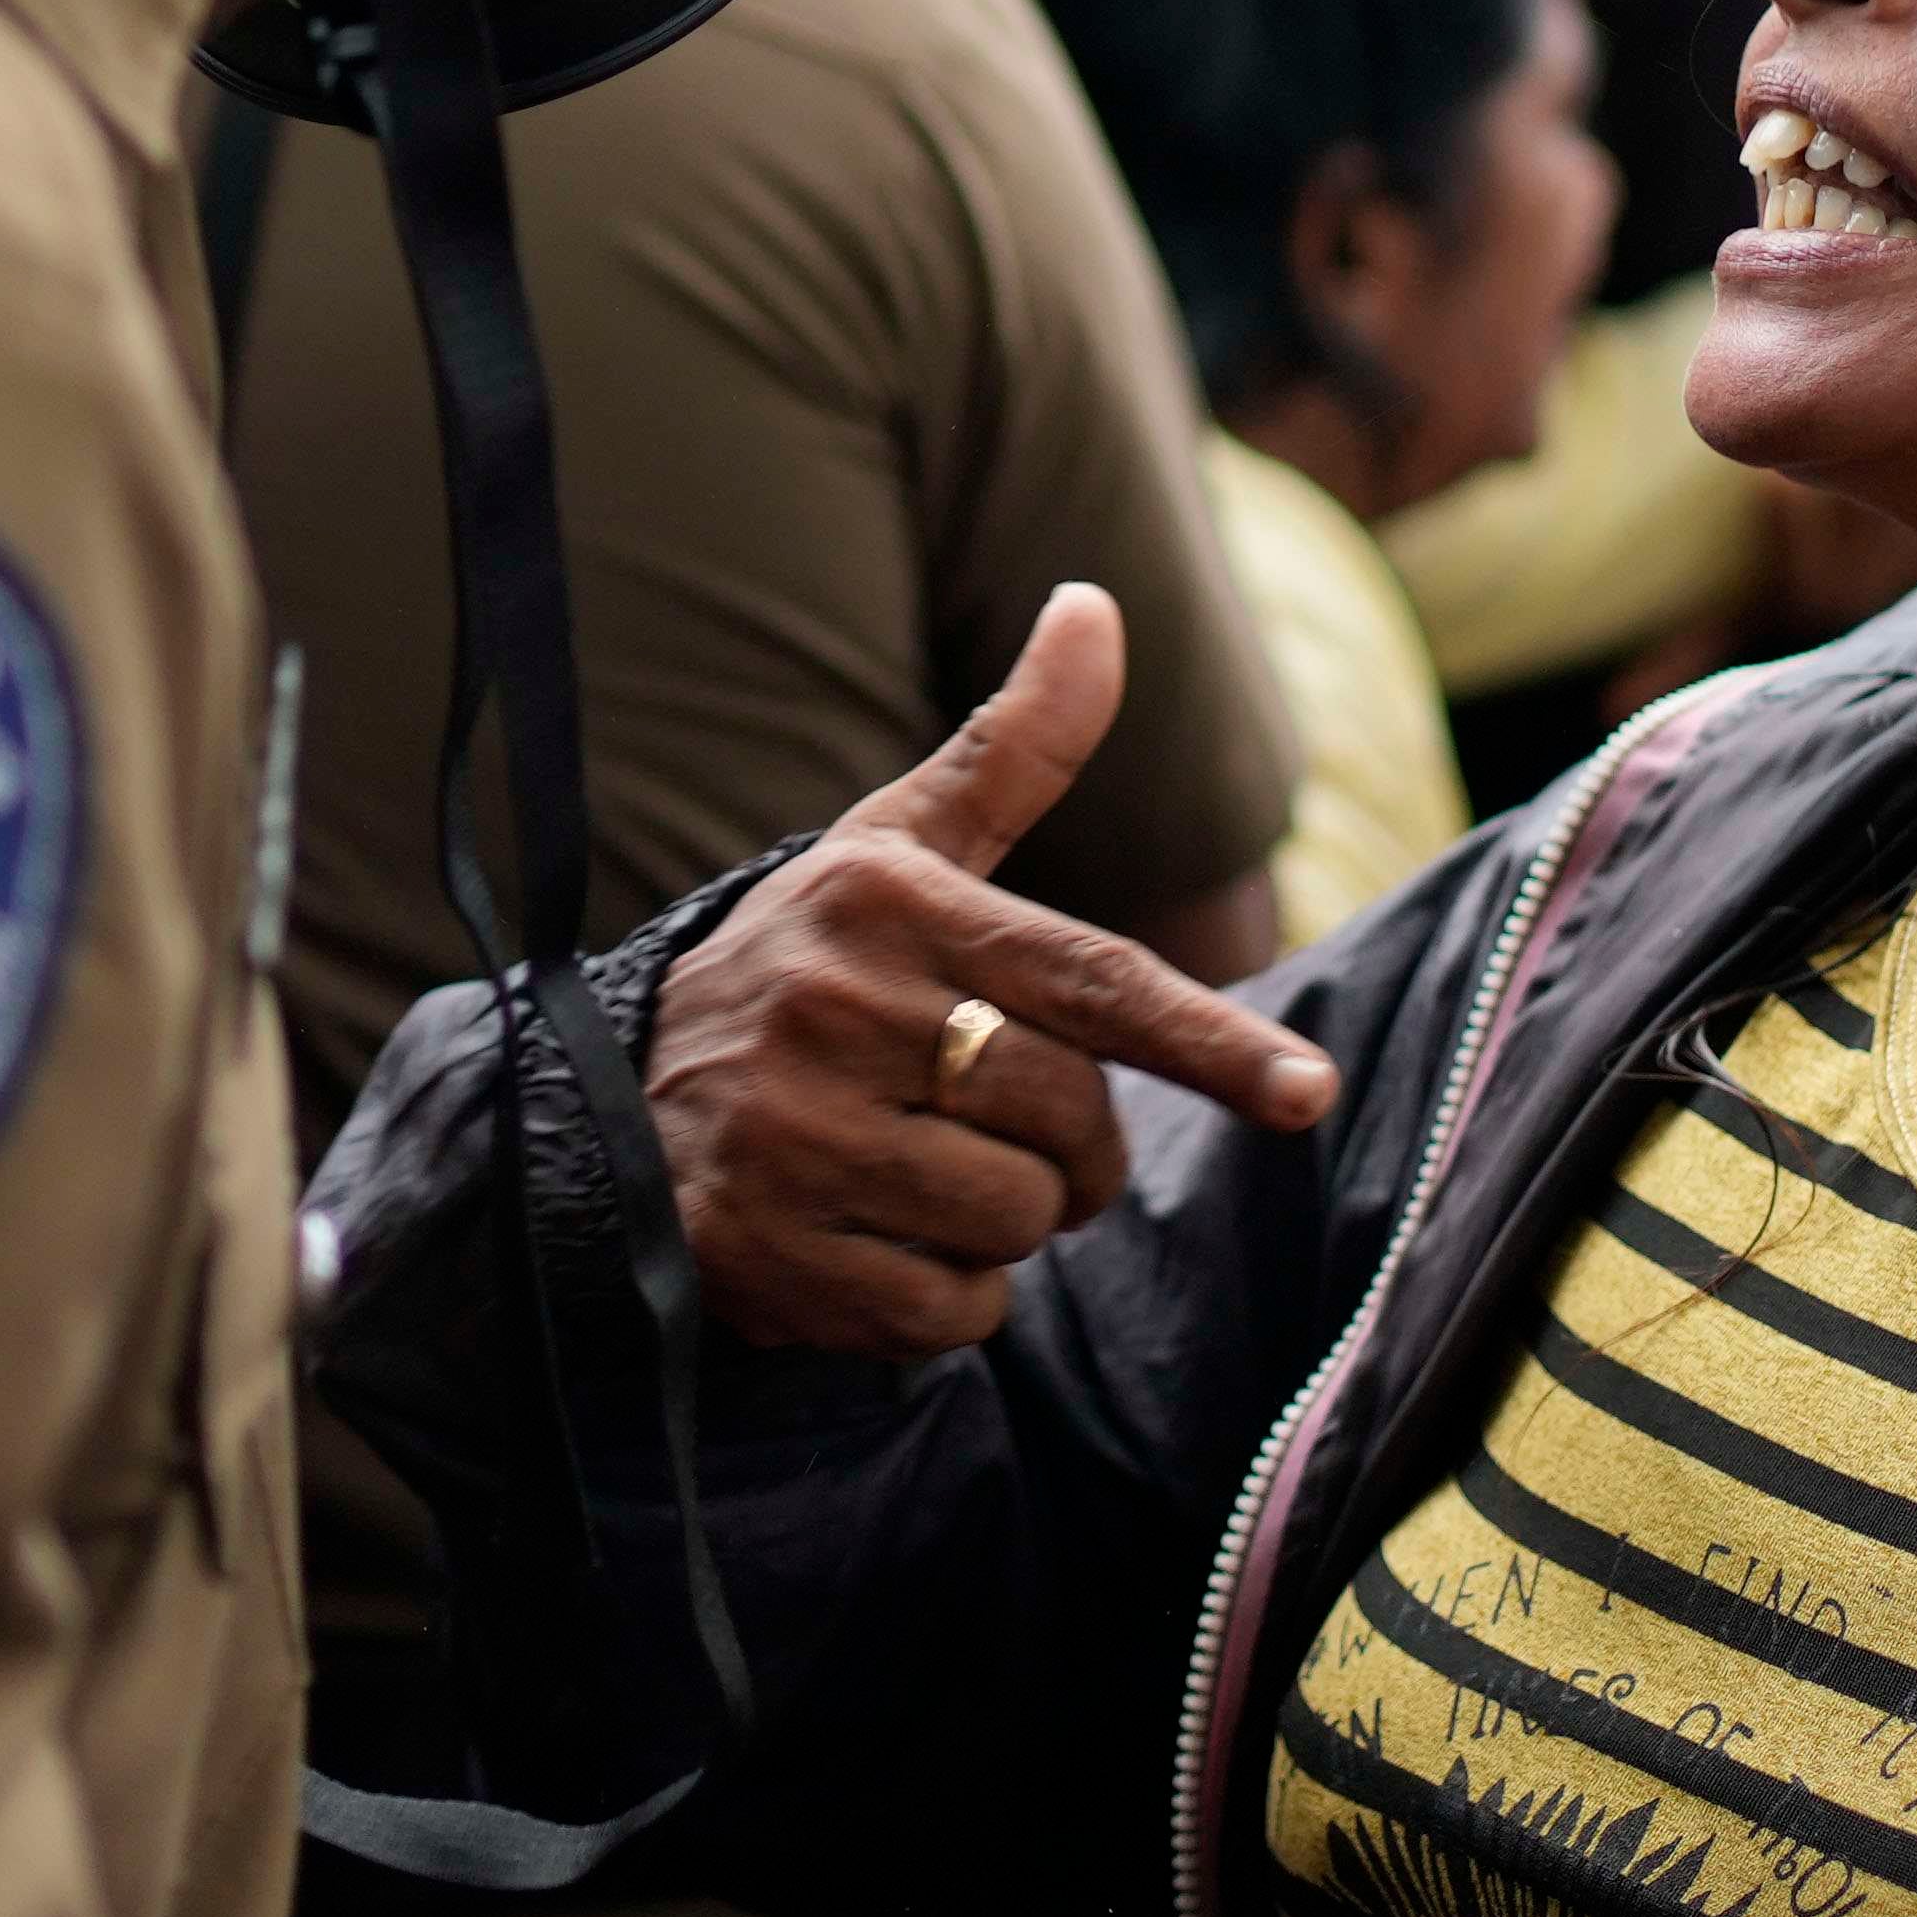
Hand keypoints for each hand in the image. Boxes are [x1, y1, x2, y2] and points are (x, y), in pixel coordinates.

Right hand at [639, 588, 1347, 1361]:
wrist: (606, 1102)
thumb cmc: (803, 971)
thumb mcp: (893, 852)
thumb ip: (1012, 748)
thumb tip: (1097, 605)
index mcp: (889, 905)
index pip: (1091, 981)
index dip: (1213, 1041)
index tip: (1309, 1091)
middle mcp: (836, 1009)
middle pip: (1070, 1119)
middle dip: (1073, 1151)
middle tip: (998, 1128)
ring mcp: (794, 1135)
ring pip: (1013, 1220)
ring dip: (1000, 1226)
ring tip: (917, 1178)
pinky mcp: (767, 1252)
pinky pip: (945, 1312)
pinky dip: (942, 1300)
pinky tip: (872, 1243)